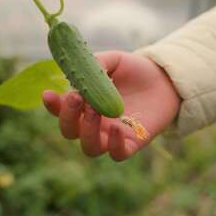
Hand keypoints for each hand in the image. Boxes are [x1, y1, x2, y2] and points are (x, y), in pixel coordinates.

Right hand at [42, 51, 180, 160]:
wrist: (166, 79)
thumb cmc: (135, 70)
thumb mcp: (114, 60)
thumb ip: (96, 64)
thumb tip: (81, 71)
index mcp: (84, 104)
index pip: (60, 110)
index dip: (52, 105)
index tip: (48, 94)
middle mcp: (93, 123)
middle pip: (70, 132)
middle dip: (67, 117)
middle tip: (76, 98)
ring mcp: (111, 136)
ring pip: (89, 147)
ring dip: (87, 131)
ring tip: (94, 110)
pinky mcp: (131, 144)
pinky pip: (117, 155)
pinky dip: (114, 146)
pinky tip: (116, 129)